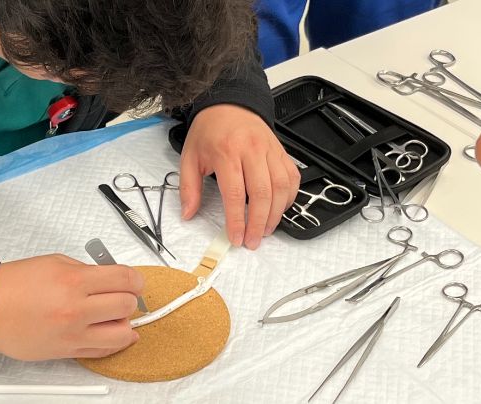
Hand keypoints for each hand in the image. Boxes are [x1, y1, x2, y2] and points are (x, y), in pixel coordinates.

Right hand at [0, 254, 142, 359]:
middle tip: (125, 296)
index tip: (136, 282)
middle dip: (130, 299)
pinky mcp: (67, 351)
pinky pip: (103, 351)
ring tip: (115, 316)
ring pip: (122, 335)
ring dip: (125, 324)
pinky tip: (110, 332)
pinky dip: (113, 342)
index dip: (136, 280)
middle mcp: (76, 309)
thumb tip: (114, 277)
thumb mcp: (56, 263)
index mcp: (74, 280)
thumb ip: (88, 270)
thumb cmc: (15, 285)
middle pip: (127, 306)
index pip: (125, 279)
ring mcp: (72, 333)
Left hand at [180, 104, 300, 249]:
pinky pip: (292, 177)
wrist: (228, 103)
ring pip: (281, 187)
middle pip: (262, 193)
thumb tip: (188, 214)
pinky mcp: (281, 151)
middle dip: (259, 223)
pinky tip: (279, 209)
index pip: (235, 193)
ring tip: (266, 230)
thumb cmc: (209, 131)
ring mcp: (270, 150)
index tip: (236, 238)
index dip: (237, 220)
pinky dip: (289, 197)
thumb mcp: (190, 157)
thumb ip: (188, 187)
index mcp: (226, 152)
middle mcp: (252, 150)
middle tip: (253, 241)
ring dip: (276, 214)